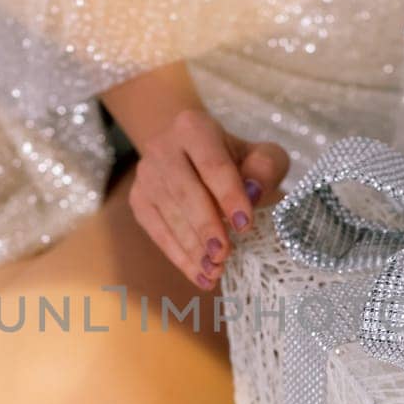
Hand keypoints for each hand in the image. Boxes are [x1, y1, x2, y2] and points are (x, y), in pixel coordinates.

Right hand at [127, 109, 289, 288]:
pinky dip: (179, 256)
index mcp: (193, 127)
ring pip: (169, 214)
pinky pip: (157, 231)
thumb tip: (253, 192)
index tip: (245, 226)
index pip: (213, 164)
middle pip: (185, 191)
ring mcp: (146, 174)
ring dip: (192, 248)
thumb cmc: (234, 158)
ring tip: (215, 272)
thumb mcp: (259, 155)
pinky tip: (199, 275)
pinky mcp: (138, 199)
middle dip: (206, 226)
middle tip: (224, 254)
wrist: (190, 153)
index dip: (229, 195)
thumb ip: (265, 168)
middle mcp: (163, 147)